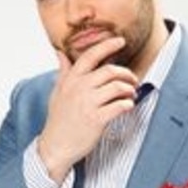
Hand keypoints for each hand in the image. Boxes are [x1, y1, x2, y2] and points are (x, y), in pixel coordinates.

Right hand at [36, 36, 138, 182]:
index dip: (107, 45)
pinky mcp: (97, 119)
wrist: (55, 146)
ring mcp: (87, 104)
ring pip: (119, 87)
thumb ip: (63, 72)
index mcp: (70, 81)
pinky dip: (128, 104)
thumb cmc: (58, 120)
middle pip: (110, 71)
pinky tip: (126, 107)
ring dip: (130, 90)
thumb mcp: (57, 93)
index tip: (120, 41)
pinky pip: (121, 106)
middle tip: (132, 80)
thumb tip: (60, 53)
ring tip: (130, 95)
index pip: (90, 56)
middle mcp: (78, 89)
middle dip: (126, 74)